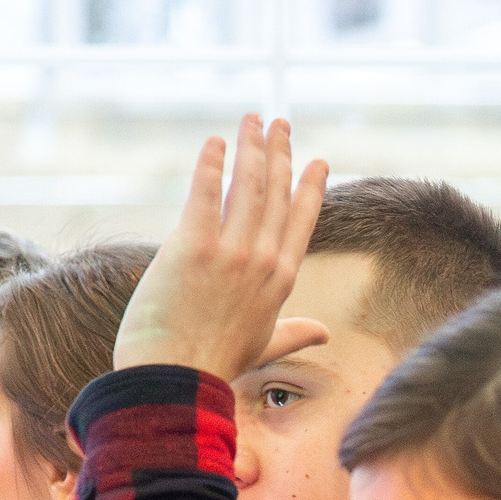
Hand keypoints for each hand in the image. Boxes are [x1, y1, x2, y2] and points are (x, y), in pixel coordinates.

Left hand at [112, 115, 330, 380]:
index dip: (309, 187)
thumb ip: (295, 333)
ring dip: (251, 148)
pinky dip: (211, 165)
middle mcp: (263, 261)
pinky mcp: (192, 247)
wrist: (177, 380)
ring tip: (252, 119)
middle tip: (279, 123)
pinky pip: (206, 194)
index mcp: (281, 281)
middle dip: (279, 153)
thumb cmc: (216, 364)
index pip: (300, 221)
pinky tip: (215, 142)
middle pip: (276, 194)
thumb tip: (323, 334)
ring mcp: (230, 253)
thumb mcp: (264, 344)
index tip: (316, 161)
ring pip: (248, 187)